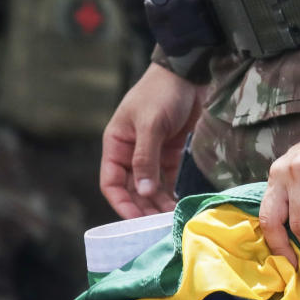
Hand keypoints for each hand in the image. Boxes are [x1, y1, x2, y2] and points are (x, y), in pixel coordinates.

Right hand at [100, 63, 204, 218]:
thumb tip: (143, 191)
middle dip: (144, 208)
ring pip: (150, 188)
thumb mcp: (150, 124)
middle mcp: (130, 153)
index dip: (121, 204)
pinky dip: (171, 193)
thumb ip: (145, 159)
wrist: (188, 73)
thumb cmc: (161, 93)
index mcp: (116, 145)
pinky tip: (180, 206)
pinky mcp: (169, 153)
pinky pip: (166, 180)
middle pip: (132, 190)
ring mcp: (150, 154)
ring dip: (159, 204)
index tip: (136, 221)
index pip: (111, 183)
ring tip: (172, 220)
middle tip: (160, 226)